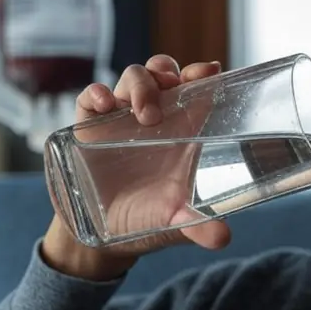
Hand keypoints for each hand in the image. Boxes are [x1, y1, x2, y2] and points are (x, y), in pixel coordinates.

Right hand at [42, 55, 231, 279]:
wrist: (100, 237)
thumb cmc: (147, 221)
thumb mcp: (173, 223)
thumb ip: (198, 227)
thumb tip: (223, 238)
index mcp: (181, 133)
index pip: (196, 92)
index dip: (202, 75)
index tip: (210, 71)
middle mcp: (153, 120)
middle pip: (163, 74)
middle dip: (168, 72)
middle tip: (171, 89)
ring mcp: (120, 119)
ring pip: (132, 78)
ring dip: (140, 85)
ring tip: (145, 114)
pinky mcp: (88, 127)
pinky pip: (90, 97)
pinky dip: (96, 93)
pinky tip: (103, 104)